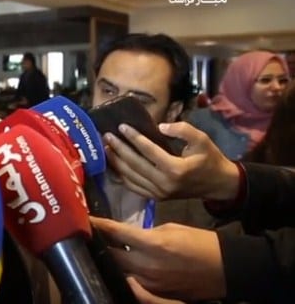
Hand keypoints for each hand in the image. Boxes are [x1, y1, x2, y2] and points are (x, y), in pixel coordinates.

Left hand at [91, 217, 225, 300]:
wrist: (227, 269)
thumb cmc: (201, 242)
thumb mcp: (172, 228)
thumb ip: (146, 233)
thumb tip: (130, 236)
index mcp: (152, 244)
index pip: (115, 232)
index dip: (98, 224)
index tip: (86, 218)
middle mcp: (147, 265)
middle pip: (110, 255)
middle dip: (99, 244)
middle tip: (90, 235)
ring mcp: (150, 283)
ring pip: (119, 272)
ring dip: (110, 261)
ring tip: (101, 250)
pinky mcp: (156, 295)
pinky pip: (132, 284)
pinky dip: (125, 274)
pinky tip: (120, 266)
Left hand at [103, 121, 239, 200]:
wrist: (218, 184)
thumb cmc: (210, 159)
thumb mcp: (202, 139)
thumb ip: (182, 129)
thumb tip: (160, 126)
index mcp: (176, 169)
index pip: (149, 151)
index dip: (134, 138)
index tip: (121, 126)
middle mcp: (164, 183)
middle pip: (135, 164)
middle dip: (119, 148)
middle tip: (106, 135)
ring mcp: (159, 193)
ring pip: (131, 177)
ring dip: (116, 161)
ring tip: (106, 147)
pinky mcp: (156, 198)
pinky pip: (133, 187)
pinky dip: (121, 176)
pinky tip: (113, 164)